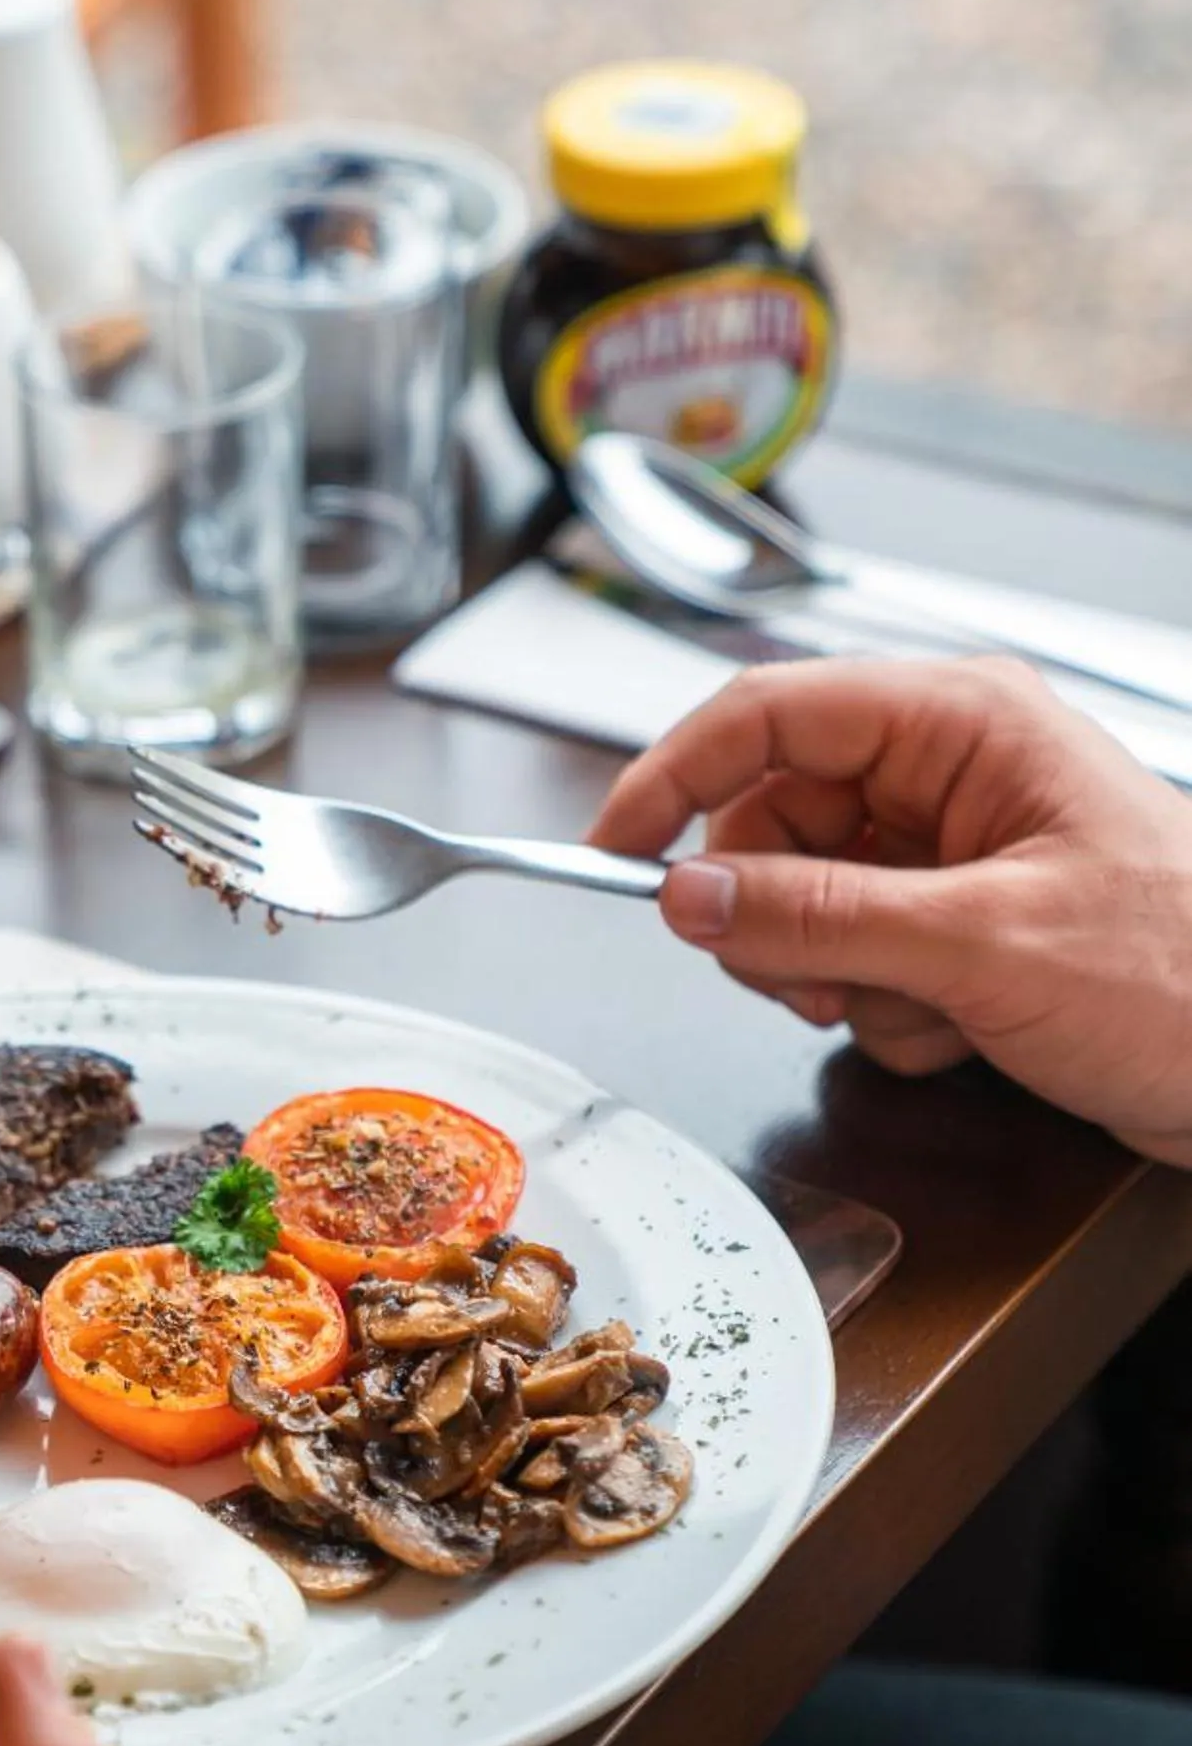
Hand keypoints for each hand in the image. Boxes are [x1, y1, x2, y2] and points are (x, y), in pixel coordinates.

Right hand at [589, 655, 1191, 1165]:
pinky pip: (851, 963)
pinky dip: (883, 1012)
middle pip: (768, 824)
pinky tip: (958, 1031)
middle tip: (817, 977)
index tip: (612, 854)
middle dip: (777, 919)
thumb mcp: (982, 945)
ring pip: (800, 906)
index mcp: (961, 722)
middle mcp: (947, 773)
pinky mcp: (955, 928)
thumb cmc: (1187, 976)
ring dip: (836, 979)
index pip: (768, 714)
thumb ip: (819, 916)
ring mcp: (948, 854)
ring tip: (921, 1006)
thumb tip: (689, 896)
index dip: (673, 778)